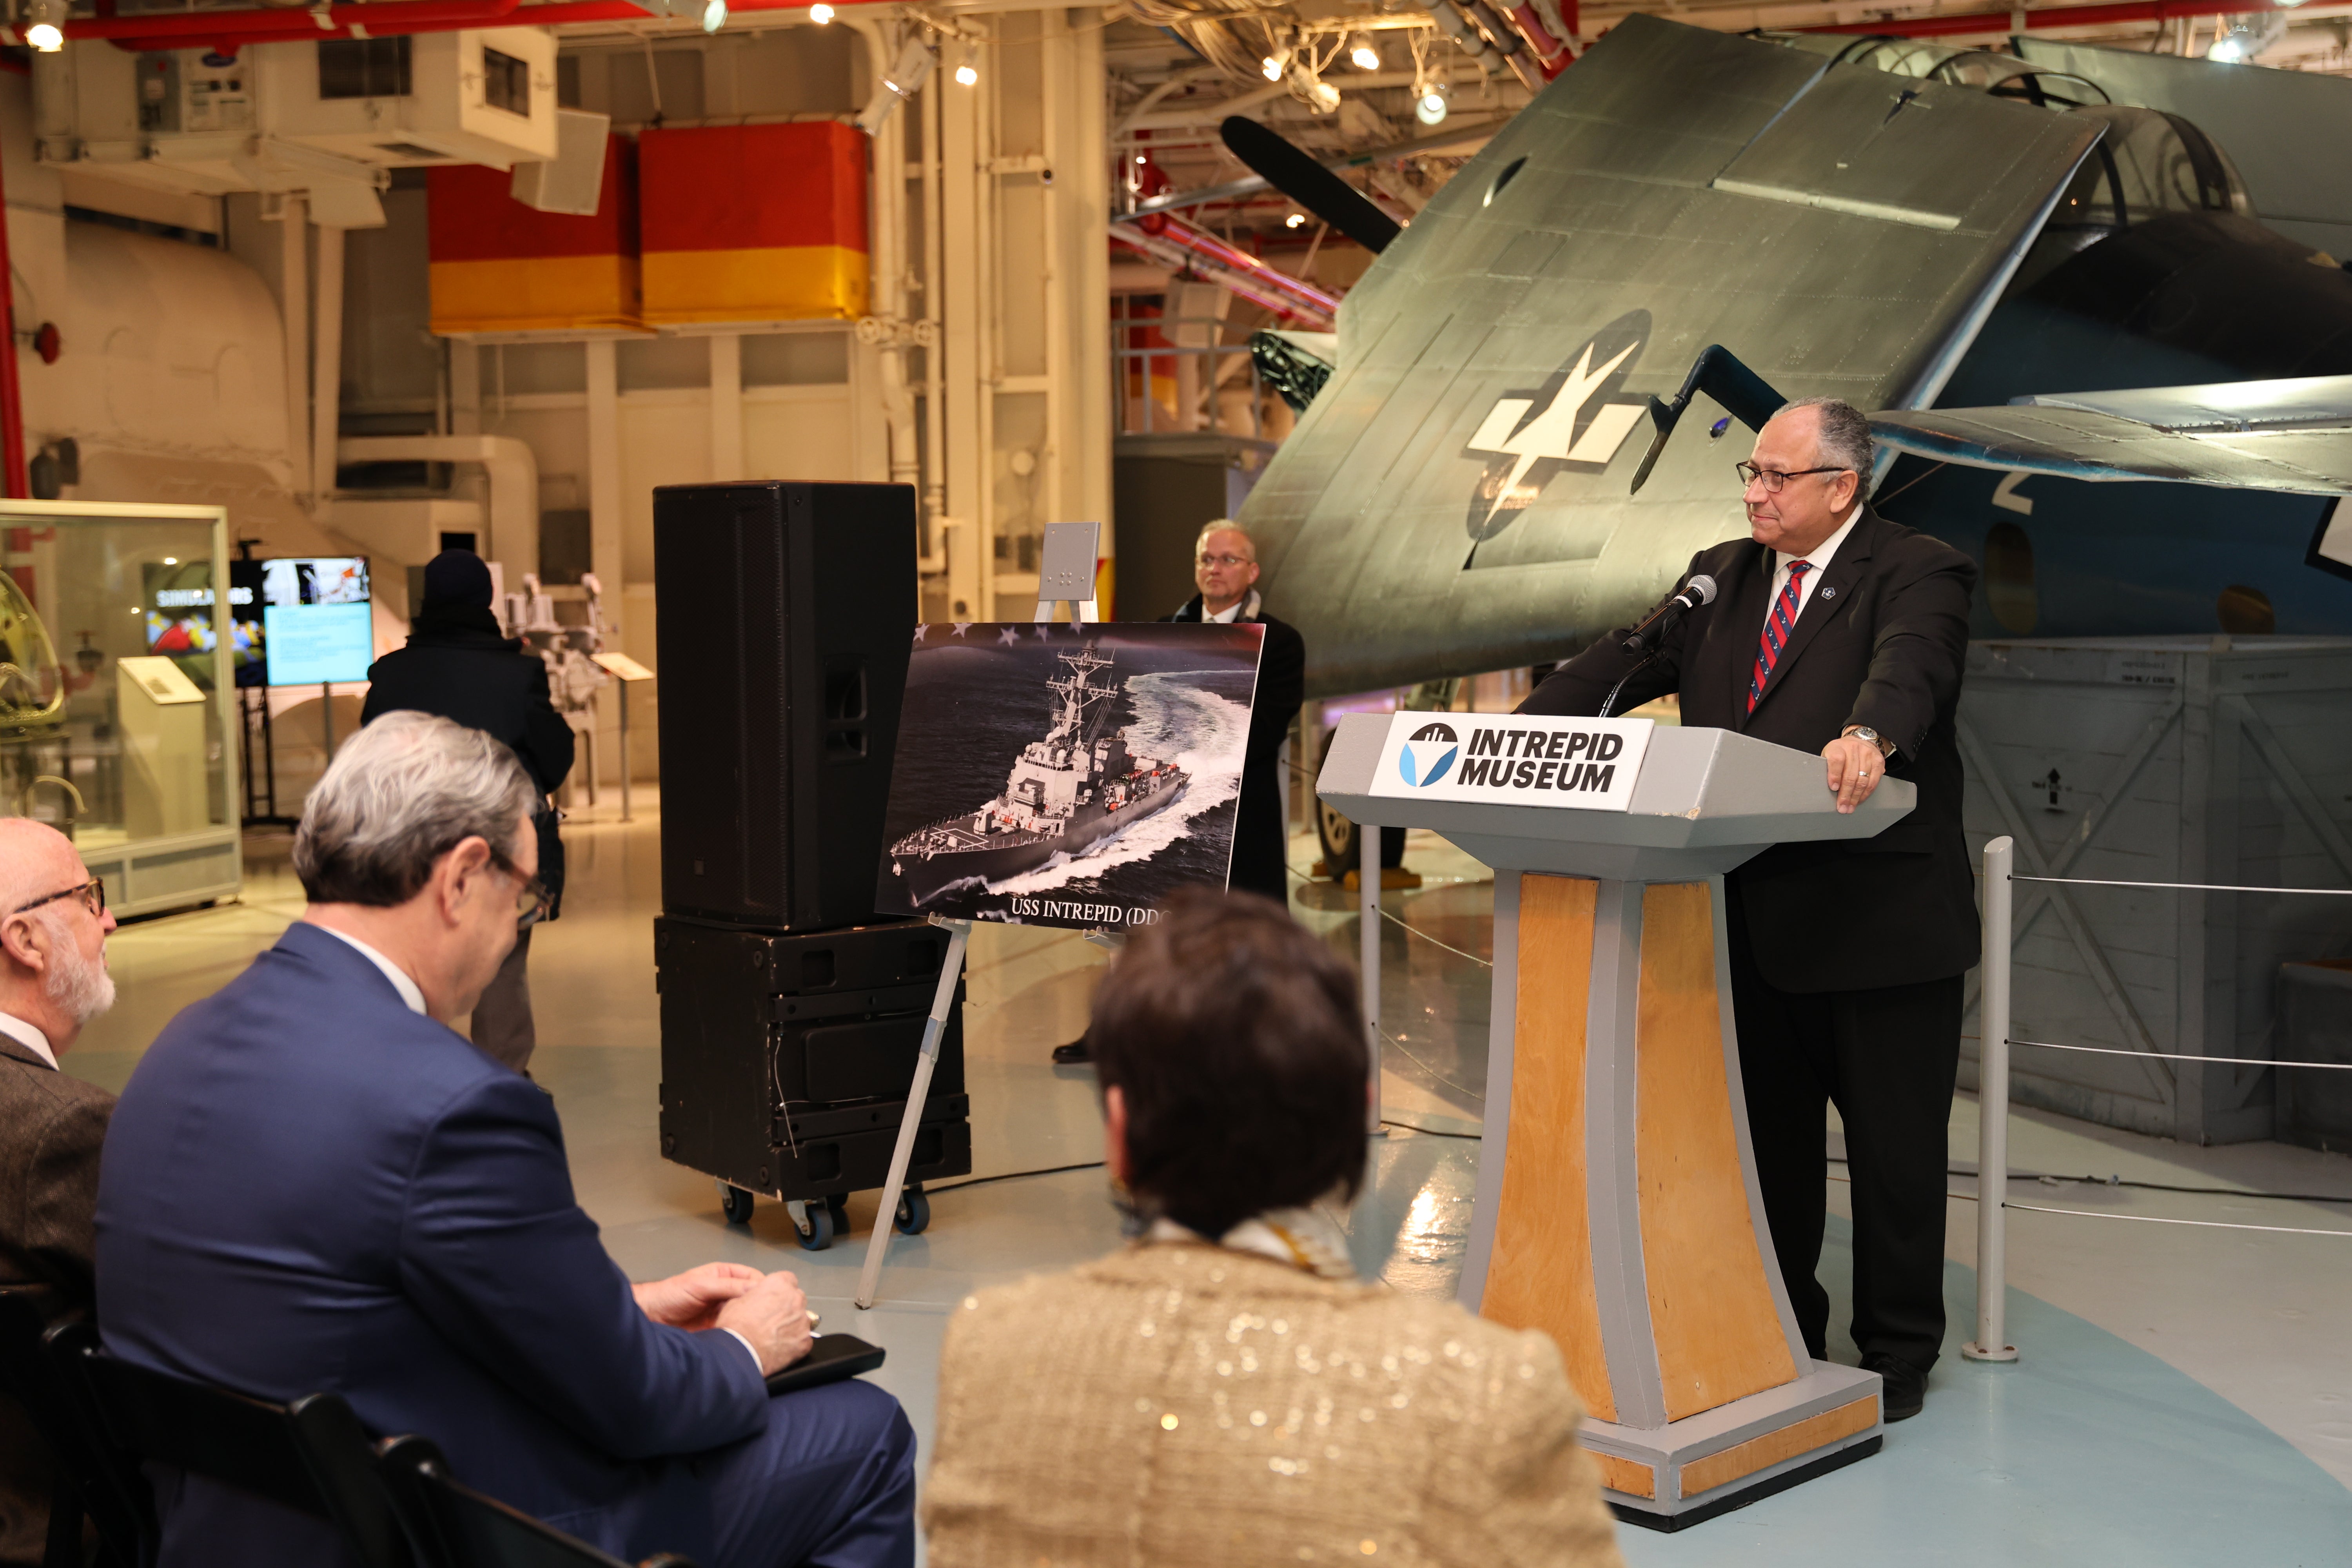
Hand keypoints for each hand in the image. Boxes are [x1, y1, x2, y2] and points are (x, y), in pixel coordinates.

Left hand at [633, 1262, 764, 1330]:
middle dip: (760, 1303)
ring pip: (745, 1313)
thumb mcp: (700, 1285)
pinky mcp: (719, 1327)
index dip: (763, 1285)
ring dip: (751, 1319)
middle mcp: (726, 1292)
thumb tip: (754, 1286)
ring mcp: (723, 1310)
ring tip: (759, 1325)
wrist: (651, 1318)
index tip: (772, 1295)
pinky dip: (742, 1331)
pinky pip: (736, 1328)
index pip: (752, 1277)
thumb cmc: (669, 1295)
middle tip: (769, 1313)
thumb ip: (727, 1285)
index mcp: (724, 1275)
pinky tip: (745, 1334)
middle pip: (751, 1296)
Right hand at [716, 1271, 815, 1375]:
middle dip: (788, 1306)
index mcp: (779, 1284)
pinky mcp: (806, 1341)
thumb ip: (754, 1295)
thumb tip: (757, 1298)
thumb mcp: (737, 1301)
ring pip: (802, 1319)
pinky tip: (780, 1348)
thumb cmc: (736, 1326)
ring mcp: (803, 1321)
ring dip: (792, 1324)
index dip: (779, 1289)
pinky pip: (803, 1339)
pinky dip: (795, 1343)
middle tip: (772, 1319)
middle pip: (797, 1298)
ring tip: (775, 1336)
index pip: (788, 1279)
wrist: (741, 1354)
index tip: (773, 1298)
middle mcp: (796, 1299)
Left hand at [1821, 735, 1885, 814]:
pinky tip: (1860, 800)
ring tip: (1850, 807)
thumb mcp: (1829, 754)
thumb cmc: (1841, 752)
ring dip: (1856, 797)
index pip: (1837, 760)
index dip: (1835, 775)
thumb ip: (1828, 768)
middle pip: (1850, 775)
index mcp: (1838, 747)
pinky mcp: (1879, 761)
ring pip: (1863, 780)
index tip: (1833, 788)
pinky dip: (1866, 793)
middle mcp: (1854, 749)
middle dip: (1846, 794)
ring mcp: (1868, 754)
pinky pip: (1873, 781)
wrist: (1859, 741)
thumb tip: (1827, 789)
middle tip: (1842, 807)